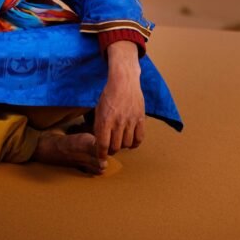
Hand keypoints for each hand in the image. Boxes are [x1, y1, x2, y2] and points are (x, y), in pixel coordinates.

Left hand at [94, 41, 144, 163]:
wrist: (123, 81)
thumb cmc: (108, 94)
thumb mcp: (98, 109)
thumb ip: (99, 126)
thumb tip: (99, 141)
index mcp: (105, 120)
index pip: (103, 145)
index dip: (102, 154)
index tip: (102, 158)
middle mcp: (118, 122)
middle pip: (116, 147)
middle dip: (112, 150)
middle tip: (111, 147)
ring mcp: (130, 121)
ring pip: (127, 144)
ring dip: (123, 146)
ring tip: (121, 142)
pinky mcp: (140, 118)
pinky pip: (139, 138)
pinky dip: (135, 143)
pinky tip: (131, 141)